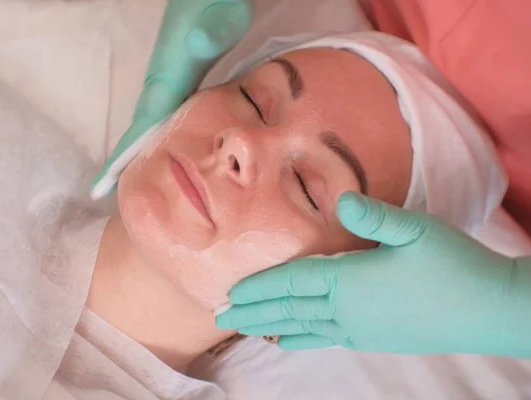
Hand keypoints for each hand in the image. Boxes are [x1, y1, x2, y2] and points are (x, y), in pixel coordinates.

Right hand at [91, 0, 252, 196]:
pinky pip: (170, 108)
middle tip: (117, 194)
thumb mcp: (222, 11)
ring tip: (140, 178)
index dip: (125, 156)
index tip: (103, 187)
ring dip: (147, 147)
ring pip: (156, 118)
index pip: (145, 124)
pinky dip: (164, 130)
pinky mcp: (184, 68)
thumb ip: (212, 29)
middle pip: (145, 127)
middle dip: (130, 160)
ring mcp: (172, 72)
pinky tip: (172, 142)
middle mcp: (165, 76)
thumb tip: (198, 46)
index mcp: (171, 72)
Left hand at [216, 192, 530, 356]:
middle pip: (289, 309)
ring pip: (303, 326)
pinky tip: (288, 342)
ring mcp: (360, 329)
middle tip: (220, 314)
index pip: (292, 283)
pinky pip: (325, 339)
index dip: (259, 286)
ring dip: (270, 325)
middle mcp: (348, 310)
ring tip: (245, 327)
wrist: (492, 310)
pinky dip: (301, 339)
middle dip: (253, 311)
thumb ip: (374, 216)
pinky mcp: (374, 339)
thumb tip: (339, 202)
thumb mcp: (417, 230)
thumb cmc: (456, 265)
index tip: (230, 292)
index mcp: (351, 281)